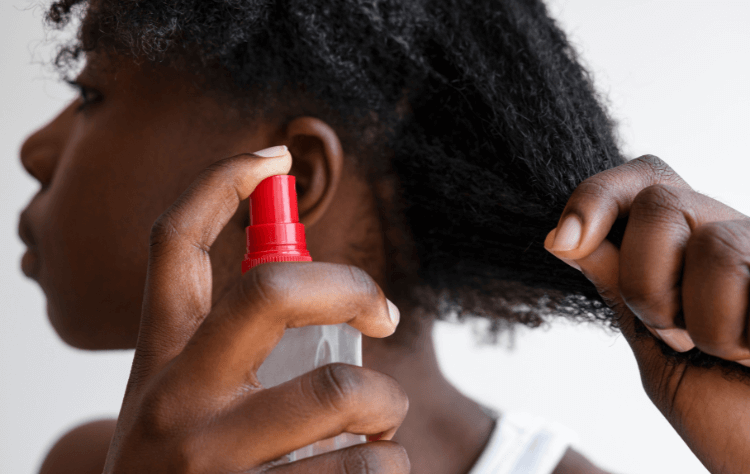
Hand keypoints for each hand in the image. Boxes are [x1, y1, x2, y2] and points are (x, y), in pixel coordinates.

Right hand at [103, 150, 409, 472]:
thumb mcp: (182, 409)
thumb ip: (229, 354)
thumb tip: (325, 293)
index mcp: (160, 363)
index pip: (173, 245)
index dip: (220, 182)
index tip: (271, 156)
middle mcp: (176, 404)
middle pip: (271, 293)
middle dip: (347, 284)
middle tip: (382, 310)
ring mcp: (214, 464)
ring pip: (342, 392)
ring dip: (386, 405)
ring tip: (380, 426)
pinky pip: (368, 469)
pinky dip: (391, 468)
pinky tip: (372, 473)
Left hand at [545, 155, 749, 472]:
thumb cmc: (730, 413)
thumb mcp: (656, 349)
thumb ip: (619, 289)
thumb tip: (562, 236)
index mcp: (689, 247)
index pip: (641, 182)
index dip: (598, 197)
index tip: (563, 241)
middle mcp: (732, 235)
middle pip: (660, 203)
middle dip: (647, 281)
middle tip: (678, 334)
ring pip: (713, 247)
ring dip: (707, 324)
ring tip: (734, 353)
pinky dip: (747, 336)